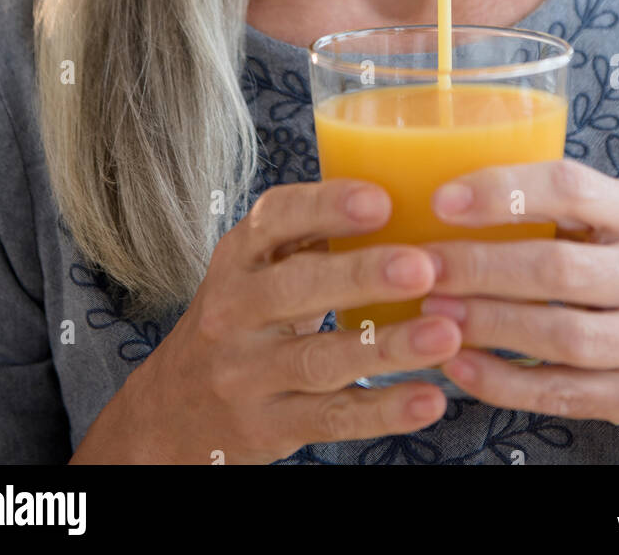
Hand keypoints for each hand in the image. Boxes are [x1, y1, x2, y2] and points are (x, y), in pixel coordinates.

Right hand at [82, 180, 461, 464]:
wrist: (173, 410)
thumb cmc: (244, 318)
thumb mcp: (257, 269)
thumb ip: (312, 237)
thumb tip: (410, 193)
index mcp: (239, 257)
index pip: (273, 220)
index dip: (325, 207)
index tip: (380, 199)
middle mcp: (234, 311)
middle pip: (296, 288)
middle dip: (362, 275)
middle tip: (423, 267)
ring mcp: (246, 373)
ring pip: (320, 359)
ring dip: (386, 347)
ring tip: (446, 334)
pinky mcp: (268, 426)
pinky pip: (331, 417)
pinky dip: (383, 410)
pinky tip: (430, 399)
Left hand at [417, 158, 618, 433]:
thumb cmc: (616, 269)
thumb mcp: (603, 224)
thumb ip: (545, 204)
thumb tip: (439, 194)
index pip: (571, 187)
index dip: (503, 191)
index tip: (441, 201)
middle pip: (558, 269)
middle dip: (480, 267)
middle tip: (424, 268)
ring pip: (560, 336)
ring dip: (487, 324)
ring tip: (433, 312)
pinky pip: (560, 392)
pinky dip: (501, 381)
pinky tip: (457, 364)